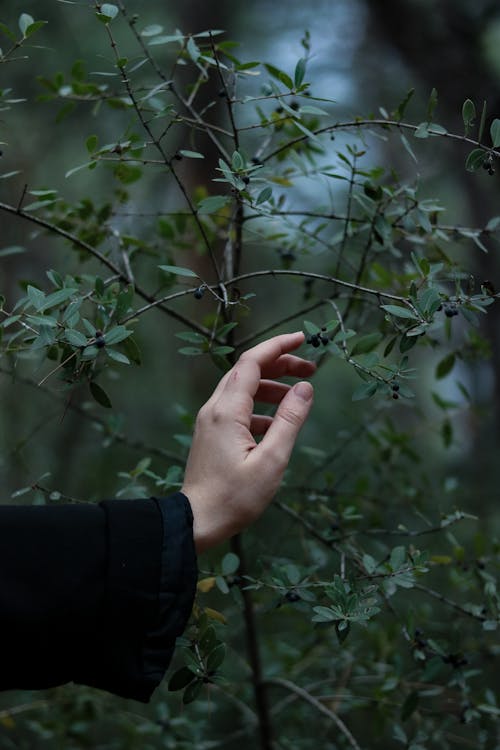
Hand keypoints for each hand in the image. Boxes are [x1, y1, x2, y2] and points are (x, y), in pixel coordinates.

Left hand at [181, 332, 314, 551]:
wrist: (196, 521)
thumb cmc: (235, 497)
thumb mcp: (272, 461)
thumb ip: (289, 421)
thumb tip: (305, 388)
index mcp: (227, 411)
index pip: (252, 361)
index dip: (278, 346)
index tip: (303, 338)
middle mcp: (214, 409)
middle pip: (246, 371)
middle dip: (278, 364)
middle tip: (309, 368)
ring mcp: (210, 421)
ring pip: (241, 389)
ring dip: (270, 386)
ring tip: (297, 397)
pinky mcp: (210, 434)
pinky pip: (236, 408)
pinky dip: (259, 407)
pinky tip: (276, 425)